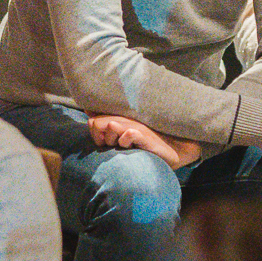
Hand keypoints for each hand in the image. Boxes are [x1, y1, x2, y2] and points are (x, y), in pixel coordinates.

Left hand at [88, 114, 202, 168]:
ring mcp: (135, 126)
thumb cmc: (147, 145)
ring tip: (123, 146)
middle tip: (112, 146)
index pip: (93, 120)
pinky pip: (127, 134)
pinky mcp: (144, 134)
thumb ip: (107, 126)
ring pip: (110, 126)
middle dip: (99, 138)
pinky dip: (126, 141)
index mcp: (119, 119)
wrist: (174, 150)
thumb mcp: (125, 137)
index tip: (103, 142)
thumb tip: (88, 110)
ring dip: (112, 139)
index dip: (94, 134)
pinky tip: (133, 146)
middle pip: (97, 123)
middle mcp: (125, 119)